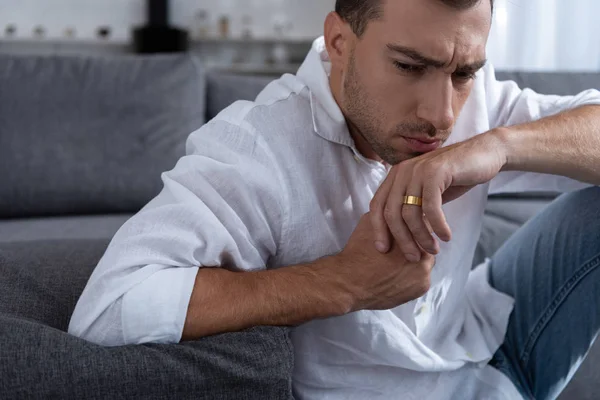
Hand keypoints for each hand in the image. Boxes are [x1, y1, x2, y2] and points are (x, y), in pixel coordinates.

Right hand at [332, 213, 435, 310]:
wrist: (350, 282)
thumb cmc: (358, 252)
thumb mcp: (369, 223)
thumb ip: (387, 214)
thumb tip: (397, 208)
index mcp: (410, 229)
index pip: (423, 223)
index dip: (414, 227)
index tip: (407, 231)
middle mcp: (422, 247)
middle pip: (428, 242)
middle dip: (418, 244)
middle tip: (401, 250)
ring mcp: (425, 267)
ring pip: (426, 260)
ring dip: (417, 260)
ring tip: (398, 265)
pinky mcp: (423, 285)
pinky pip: (423, 278)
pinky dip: (414, 277)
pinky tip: (398, 277)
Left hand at [370, 132, 506, 261]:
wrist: (484, 154)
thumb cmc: (454, 177)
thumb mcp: (426, 193)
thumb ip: (411, 207)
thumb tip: (398, 236)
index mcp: (395, 176)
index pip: (377, 205)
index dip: (378, 229)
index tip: (383, 249)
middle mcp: (402, 171)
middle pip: (391, 212)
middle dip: (401, 239)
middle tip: (412, 257)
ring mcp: (418, 170)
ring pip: (410, 212)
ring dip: (421, 236)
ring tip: (433, 250)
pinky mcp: (436, 172)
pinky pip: (431, 207)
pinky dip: (438, 226)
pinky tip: (446, 236)